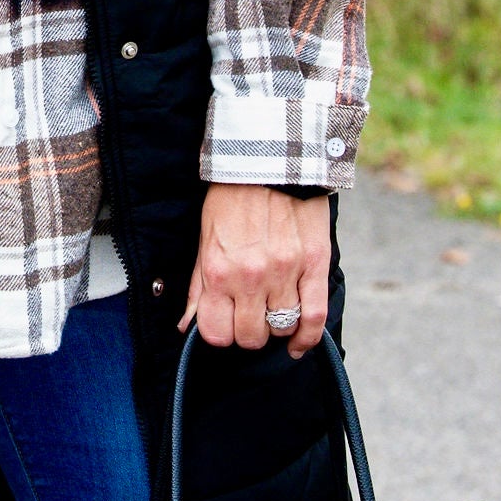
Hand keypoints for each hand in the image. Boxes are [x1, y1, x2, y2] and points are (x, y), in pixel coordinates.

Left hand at [182, 186, 330, 354]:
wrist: (270, 159)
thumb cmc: (232, 197)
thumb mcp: (204, 239)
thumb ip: (198, 287)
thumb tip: (185, 326)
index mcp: (218, 270)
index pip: (217, 334)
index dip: (219, 335)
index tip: (224, 324)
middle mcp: (251, 277)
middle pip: (251, 336)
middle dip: (248, 332)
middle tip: (249, 315)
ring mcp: (286, 272)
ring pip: (282, 327)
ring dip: (276, 327)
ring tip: (272, 312)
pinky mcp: (314, 264)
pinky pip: (315, 315)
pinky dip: (307, 336)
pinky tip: (297, 342)